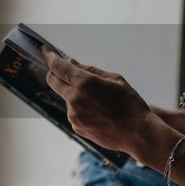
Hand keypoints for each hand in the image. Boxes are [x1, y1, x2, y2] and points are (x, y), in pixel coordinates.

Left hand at [42, 46, 157, 154]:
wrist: (138, 134)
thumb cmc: (130, 103)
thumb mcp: (114, 79)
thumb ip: (89, 69)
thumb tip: (70, 62)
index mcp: (84, 84)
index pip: (58, 66)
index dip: (50, 56)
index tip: (46, 51)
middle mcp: (74, 99)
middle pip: (52, 80)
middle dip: (55, 72)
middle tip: (65, 69)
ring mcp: (73, 115)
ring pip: (65, 97)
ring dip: (73, 92)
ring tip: (98, 99)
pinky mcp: (76, 127)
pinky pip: (73, 111)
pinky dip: (80, 107)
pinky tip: (99, 112)